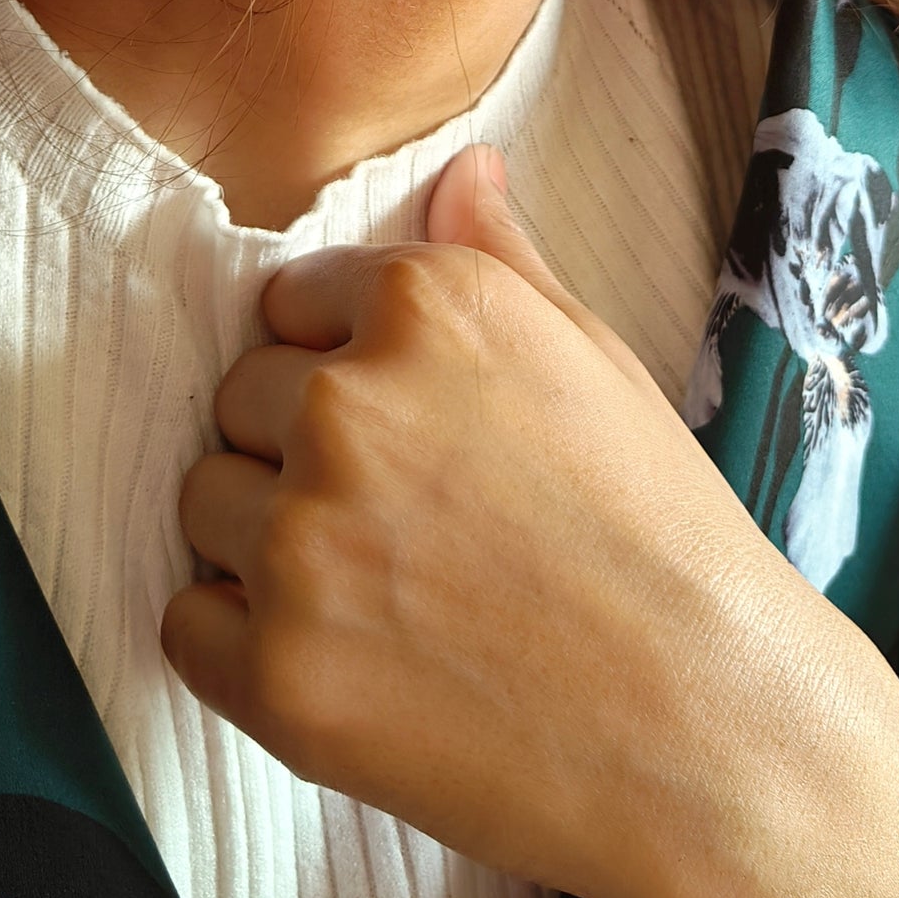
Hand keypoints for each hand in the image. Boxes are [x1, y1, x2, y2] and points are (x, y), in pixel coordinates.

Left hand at [162, 145, 898, 897]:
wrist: (712, 730)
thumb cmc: (662, 536)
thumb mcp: (592, 358)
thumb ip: (497, 256)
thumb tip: (462, 167)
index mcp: (422, 307)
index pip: (290, 305)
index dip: (340, 370)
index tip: (404, 432)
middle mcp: (345, 406)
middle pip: (239, 401)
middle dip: (297, 453)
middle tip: (403, 524)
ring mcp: (301, 542)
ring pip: (204, 504)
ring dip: (263, 545)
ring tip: (381, 593)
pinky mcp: (276, 670)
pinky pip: (186, 622)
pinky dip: (240, 644)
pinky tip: (345, 658)